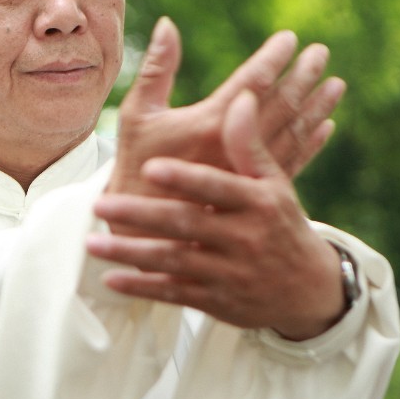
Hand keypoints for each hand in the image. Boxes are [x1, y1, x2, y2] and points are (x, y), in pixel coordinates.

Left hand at [88, 90, 346, 339]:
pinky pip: (174, 295)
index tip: (149, 165)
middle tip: (99, 203)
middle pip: (186, 225)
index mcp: (258, 203)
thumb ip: (249, 144)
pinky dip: (142, 288)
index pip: (216, 187)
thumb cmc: (279, 222)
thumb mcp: (273, 184)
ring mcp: (229, 273)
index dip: (184, 178)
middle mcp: (245, 239)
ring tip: (92, 242)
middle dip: (142, 215)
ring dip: (131, 254)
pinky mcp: (216, 301)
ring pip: (174, 262)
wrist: (307, 288)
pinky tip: (110, 279)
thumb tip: (240, 97)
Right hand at [108, 17, 344, 197]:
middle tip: (321, 53)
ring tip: (336, 85)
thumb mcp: (136, 115)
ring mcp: (250, 173)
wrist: (141, 228)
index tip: (290, 38)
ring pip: (293, 134)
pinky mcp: (254, 195)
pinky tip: (325, 127)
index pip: (252, 82)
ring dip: (316, 108)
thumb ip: (157, 69)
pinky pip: (292, 163)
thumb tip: (168, 23)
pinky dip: (311, 143)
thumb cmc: (136, 166)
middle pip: (280, 105)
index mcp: (210, 124)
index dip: (273, 57)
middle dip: (303, 76)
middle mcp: (237, 148)